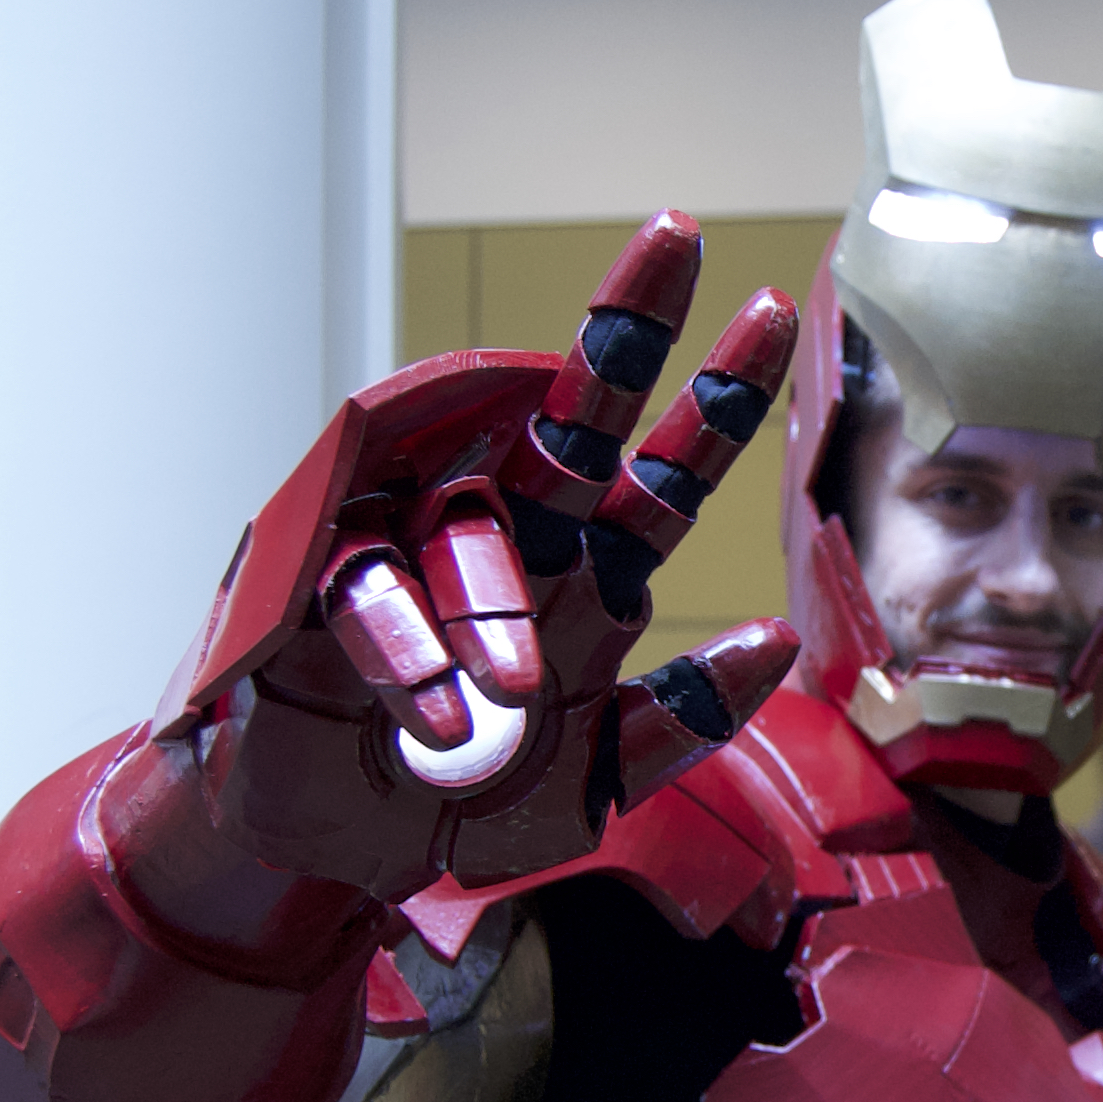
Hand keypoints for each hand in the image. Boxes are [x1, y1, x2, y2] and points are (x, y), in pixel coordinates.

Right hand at [153, 212, 800, 897]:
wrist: (333, 862)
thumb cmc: (463, 804)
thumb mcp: (593, 784)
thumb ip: (679, 720)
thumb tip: (775, 641)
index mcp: (585, 575)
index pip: (665, 472)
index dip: (717, 397)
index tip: (776, 309)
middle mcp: (513, 543)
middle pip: (576, 419)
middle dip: (628, 331)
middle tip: (678, 239)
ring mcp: (419, 554)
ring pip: (473, 520)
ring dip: (491, 601)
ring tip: (510, 698)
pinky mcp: (326, 589)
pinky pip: (369, 588)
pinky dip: (408, 649)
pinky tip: (436, 708)